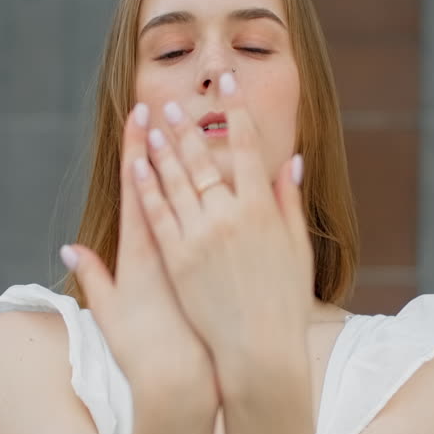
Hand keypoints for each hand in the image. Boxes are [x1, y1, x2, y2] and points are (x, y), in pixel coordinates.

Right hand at [61, 104, 218, 415]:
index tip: (139, 116)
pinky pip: (236, 221)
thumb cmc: (144, 350)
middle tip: (169, 100)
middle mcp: (176, 245)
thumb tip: (71, 249)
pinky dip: (238, 194)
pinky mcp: (227, 268)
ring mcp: (204, 254)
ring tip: (205, 121)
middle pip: (173, 181)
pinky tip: (243, 168)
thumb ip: (94, 277)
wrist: (184, 383)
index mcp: (144, 251)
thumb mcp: (111, 311)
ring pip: (206, 195)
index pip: (140, 187)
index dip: (137, 150)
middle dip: (169, 139)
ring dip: (203, 157)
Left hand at [132, 73, 314, 395]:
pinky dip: (146, 187)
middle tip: (173, 102)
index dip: (236, 111)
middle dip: (188, 126)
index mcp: (262, 210)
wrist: (257, 350)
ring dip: (162, 147)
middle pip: (204, 159)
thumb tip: (291, 161)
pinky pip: (157, 214)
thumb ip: (289, 202)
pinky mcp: (176, 259)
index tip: (228, 82)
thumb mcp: (297, 249)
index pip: (247, 148)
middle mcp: (229, 216)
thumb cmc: (283, 302)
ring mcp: (199, 236)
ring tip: (152, 122)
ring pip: (176, 180)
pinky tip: (136, 165)